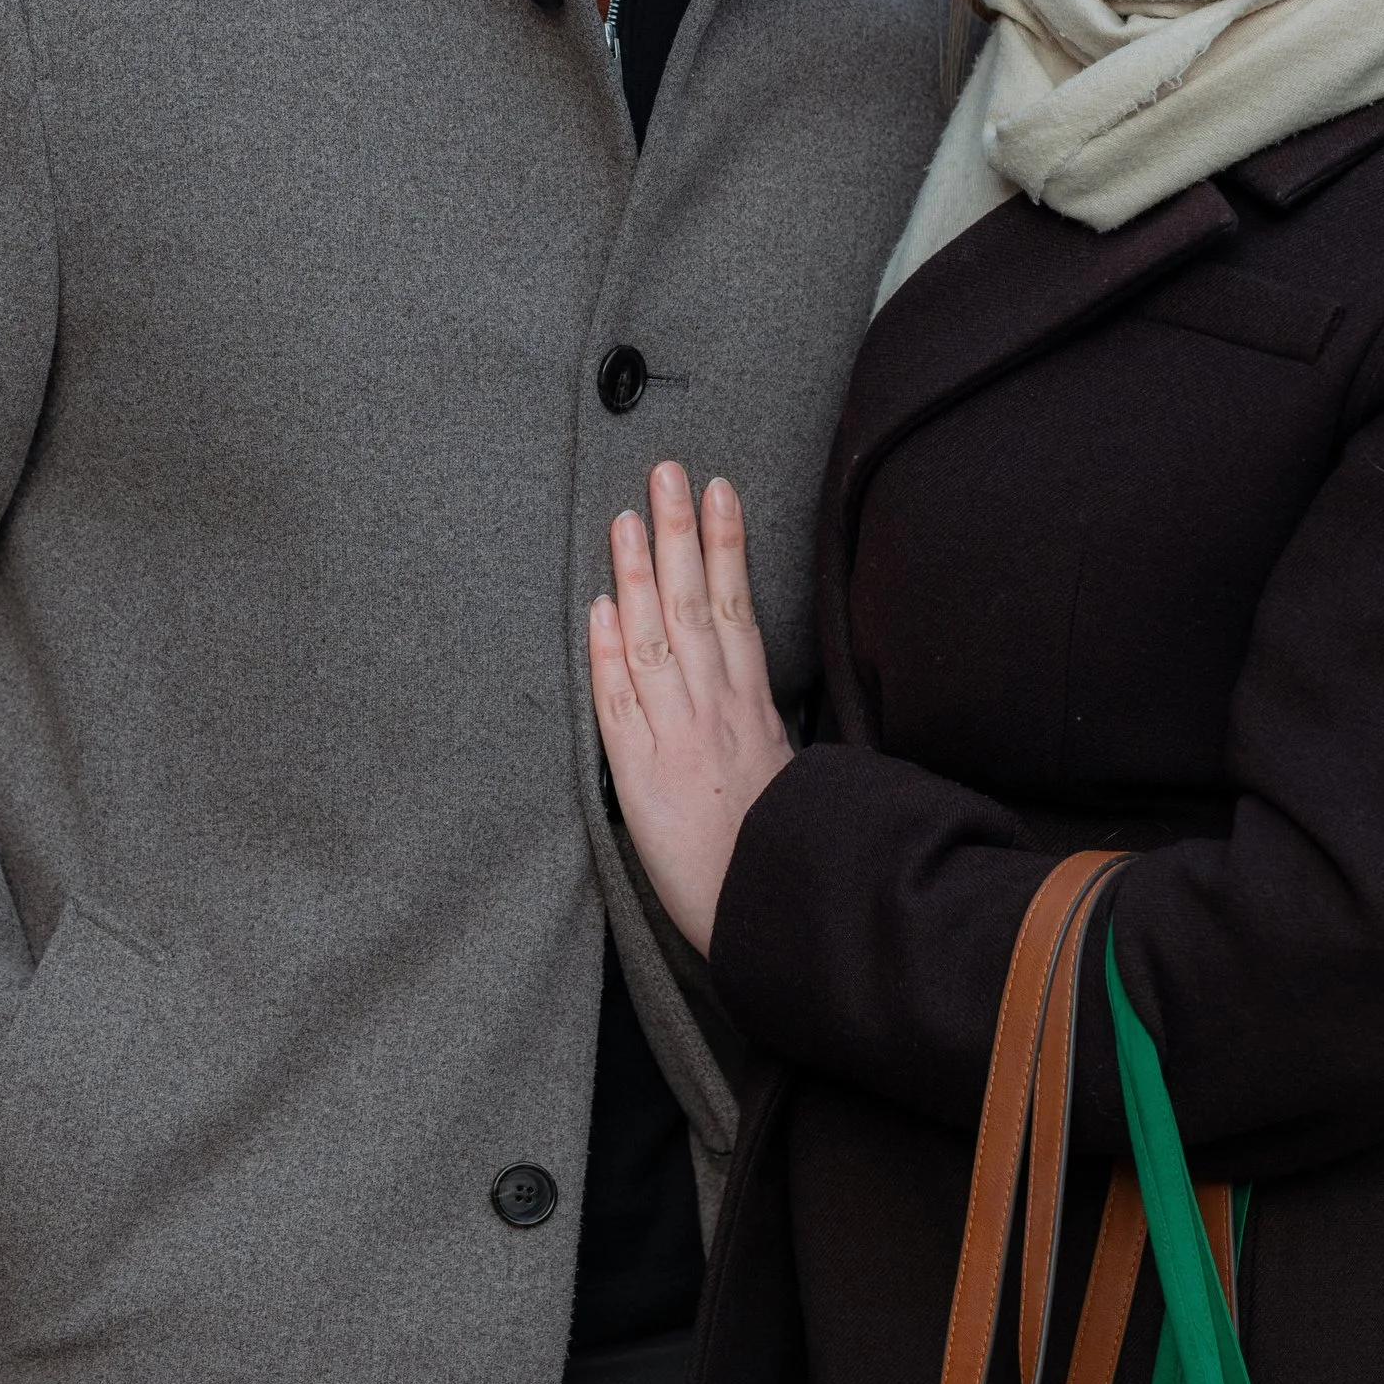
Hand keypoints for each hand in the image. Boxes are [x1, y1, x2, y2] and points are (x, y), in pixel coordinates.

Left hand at [589, 463, 793, 957]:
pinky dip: (608, 653)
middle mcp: (716, 709)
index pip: (736, 607)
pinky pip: (621, 705)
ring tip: (626, 518)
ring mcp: (678, 736)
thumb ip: (761, 719)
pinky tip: (598, 608)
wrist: (768, 911)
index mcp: (753, 707)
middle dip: (680, 533)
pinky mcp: (641, 774)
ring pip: (655, 639)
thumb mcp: (785, 771)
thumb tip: (747, 674)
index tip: (719, 490)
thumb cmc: (778, 849)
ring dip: (637, 574)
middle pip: (693, 605)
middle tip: (667, 472)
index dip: (726, 545)